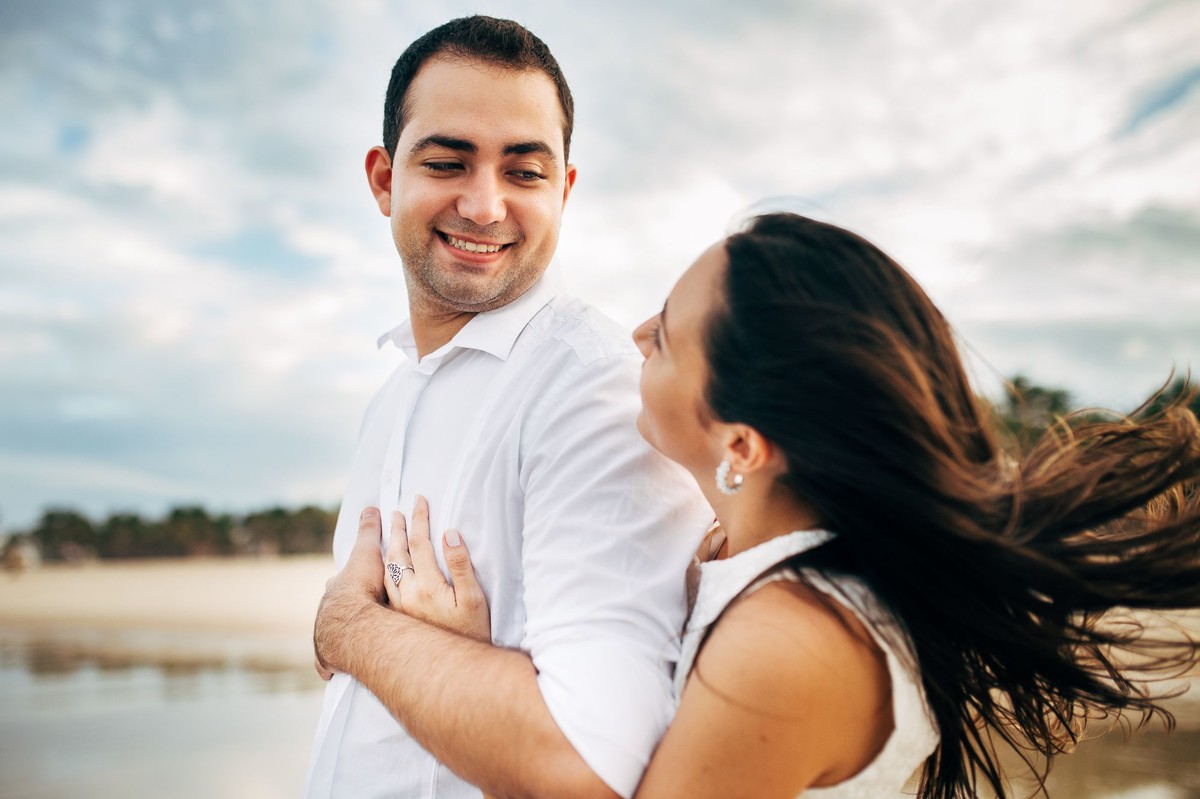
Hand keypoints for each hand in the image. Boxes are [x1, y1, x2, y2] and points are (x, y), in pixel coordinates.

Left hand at [313, 507, 387, 676]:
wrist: (353, 622)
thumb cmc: (362, 587)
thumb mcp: (369, 553)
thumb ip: (369, 532)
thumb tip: (370, 507)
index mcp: (336, 590)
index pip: (340, 584)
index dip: (348, 585)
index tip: (355, 587)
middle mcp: (325, 613)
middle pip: (333, 611)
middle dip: (340, 614)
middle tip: (355, 618)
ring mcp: (324, 636)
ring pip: (327, 636)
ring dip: (335, 640)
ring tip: (348, 645)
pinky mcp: (327, 658)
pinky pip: (326, 663)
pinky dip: (328, 666)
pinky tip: (331, 672)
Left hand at [383, 495, 491, 641]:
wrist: (454, 671)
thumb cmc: (470, 633)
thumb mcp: (474, 598)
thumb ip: (461, 565)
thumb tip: (450, 534)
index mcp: (428, 586)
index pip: (420, 543)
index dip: (420, 519)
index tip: (419, 500)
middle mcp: (408, 595)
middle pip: (399, 553)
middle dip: (398, 529)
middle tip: (397, 511)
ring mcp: (399, 608)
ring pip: (388, 569)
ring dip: (389, 546)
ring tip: (390, 531)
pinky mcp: (397, 618)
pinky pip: (385, 585)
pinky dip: (384, 568)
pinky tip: (386, 565)